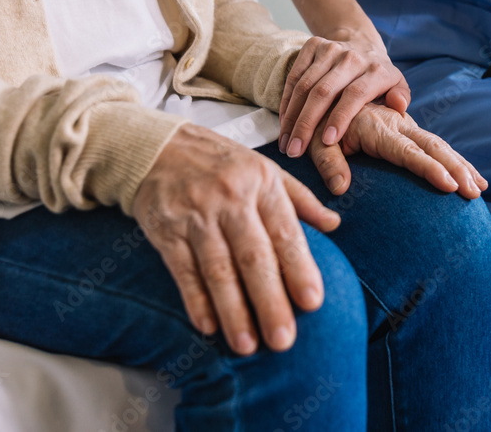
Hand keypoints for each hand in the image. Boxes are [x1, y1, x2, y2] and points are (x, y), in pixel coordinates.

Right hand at [132, 124, 340, 355]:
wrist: (156, 146)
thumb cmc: (220, 162)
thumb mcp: (264, 168)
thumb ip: (300, 199)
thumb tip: (334, 225)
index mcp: (261, 183)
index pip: (284, 232)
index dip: (299, 268)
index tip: (313, 302)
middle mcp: (230, 199)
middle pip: (253, 256)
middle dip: (269, 301)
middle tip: (284, 340)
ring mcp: (196, 215)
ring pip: (217, 269)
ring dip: (233, 310)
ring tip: (247, 345)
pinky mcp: (166, 229)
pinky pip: (182, 270)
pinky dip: (195, 299)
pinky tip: (208, 326)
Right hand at [279, 35, 410, 157]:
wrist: (360, 41)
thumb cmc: (378, 75)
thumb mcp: (397, 84)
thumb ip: (401, 97)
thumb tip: (399, 106)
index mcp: (375, 70)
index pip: (355, 94)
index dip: (340, 117)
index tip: (327, 141)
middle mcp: (351, 58)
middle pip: (323, 91)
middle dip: (307, 124)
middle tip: (296, 151)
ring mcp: (330, 49)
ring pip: (304, 85)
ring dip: (292, 116)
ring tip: (286, 144)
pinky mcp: (312, 46)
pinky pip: (294, 76)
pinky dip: (286, 101)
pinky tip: (284, 123)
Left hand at [308, 103, 487, 198]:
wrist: (326, 97)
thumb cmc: (318, 125)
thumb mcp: (315, 142)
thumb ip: (327, 163)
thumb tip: (340, 188)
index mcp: (377, 128)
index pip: (408, 151)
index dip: (430, 168)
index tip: (450, 185)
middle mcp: (396, 124)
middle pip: (433, 147)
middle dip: (456, 169)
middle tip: (473, 192)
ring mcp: (405, 127)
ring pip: (439, 145)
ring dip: (461, 166)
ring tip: (479, 188)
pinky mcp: (408, 131)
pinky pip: (436, 147)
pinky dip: (456, 162)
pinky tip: (472, 178)